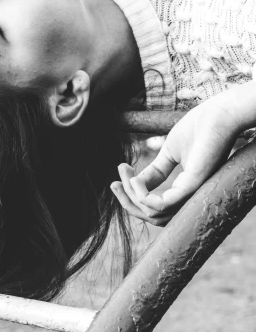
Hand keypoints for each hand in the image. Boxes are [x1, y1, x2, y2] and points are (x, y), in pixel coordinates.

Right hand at [111, 96, 242, 224]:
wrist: (218, 115)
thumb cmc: (198, 129)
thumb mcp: (168, 154)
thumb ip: (153, 172)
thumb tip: (134, 184)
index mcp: (184, 190)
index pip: (155, 206)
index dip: (132, 195)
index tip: (120, 173)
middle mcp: (188, 197)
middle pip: (152, 216)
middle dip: (127, 202)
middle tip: (113, 184)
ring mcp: (190, 194)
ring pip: (153, 214)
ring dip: (132, 198)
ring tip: (125, 178)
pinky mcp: (191, 188)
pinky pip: (160, 205)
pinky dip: (142, 196)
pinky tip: (134, 181)